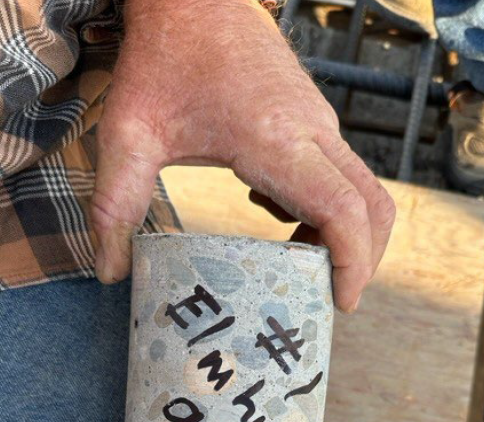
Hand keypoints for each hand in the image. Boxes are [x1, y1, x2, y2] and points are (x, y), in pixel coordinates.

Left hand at [91, 0, 394, 312]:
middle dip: (362, 261)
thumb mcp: (128, 133)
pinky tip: (277, 217)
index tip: (341, 302)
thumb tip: (110, 271)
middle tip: (328, 298)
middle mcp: (312, 131)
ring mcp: (319, 123)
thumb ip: (114, 205)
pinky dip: (327, 210)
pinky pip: (341, 175)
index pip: (346, 212)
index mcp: (278, 140)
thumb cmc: (163, 56)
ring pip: (364, 191)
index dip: (354, 264)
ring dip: (344, 236)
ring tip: (297, 265)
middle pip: (374, 207)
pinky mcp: (313, 119)